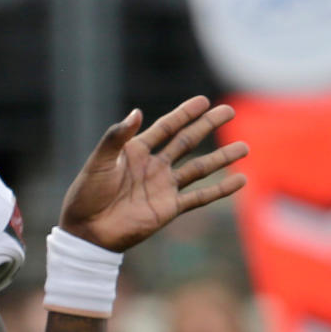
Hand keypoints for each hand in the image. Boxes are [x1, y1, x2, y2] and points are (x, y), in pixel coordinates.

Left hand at [59, 96, 247, 251]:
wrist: (86, 231)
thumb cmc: (86, 194)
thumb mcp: (99, 162)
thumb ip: (116, 137)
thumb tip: (137, 111)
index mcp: (135, 151)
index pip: (165, 128)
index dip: (184, 114)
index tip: (203, 101)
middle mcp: (153, 166)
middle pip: (186, 142)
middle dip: (206, 126)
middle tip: (229, 111)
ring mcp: (163, 187)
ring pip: (199, 168)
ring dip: (220, 158)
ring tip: (244, 147)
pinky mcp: (168, 208)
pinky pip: (199, 197)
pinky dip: (219, 190)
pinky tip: (240, 180)